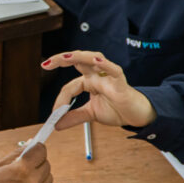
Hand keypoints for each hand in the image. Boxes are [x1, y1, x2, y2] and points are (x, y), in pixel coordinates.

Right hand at [0, 143, 52, 182]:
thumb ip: (15, 154)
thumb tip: (28, 144)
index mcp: (22, 171)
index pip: (41, 151)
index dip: (37, 148)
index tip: (34, 147)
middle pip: (47, 164)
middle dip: (38, 160)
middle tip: (27, 163)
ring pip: (48, 178)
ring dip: (40, 174)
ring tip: (25, 177)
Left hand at [41, 50, 156, 129]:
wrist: (137, 116)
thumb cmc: (117, 110)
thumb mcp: (91, 114)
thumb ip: (74, 117)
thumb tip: (56, 125)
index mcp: (89, 82)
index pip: (70, 85)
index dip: (61, 98)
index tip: (55, 113)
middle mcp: (98, 76)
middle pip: (79, 61)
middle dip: (62, 59)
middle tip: (46, 63)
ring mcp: (109, 77)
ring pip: (94, 59)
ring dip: (80, 56)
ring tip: (66, 57)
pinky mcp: (121, 83)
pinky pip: (114, 70)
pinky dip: (106, 65)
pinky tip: (97, 60)